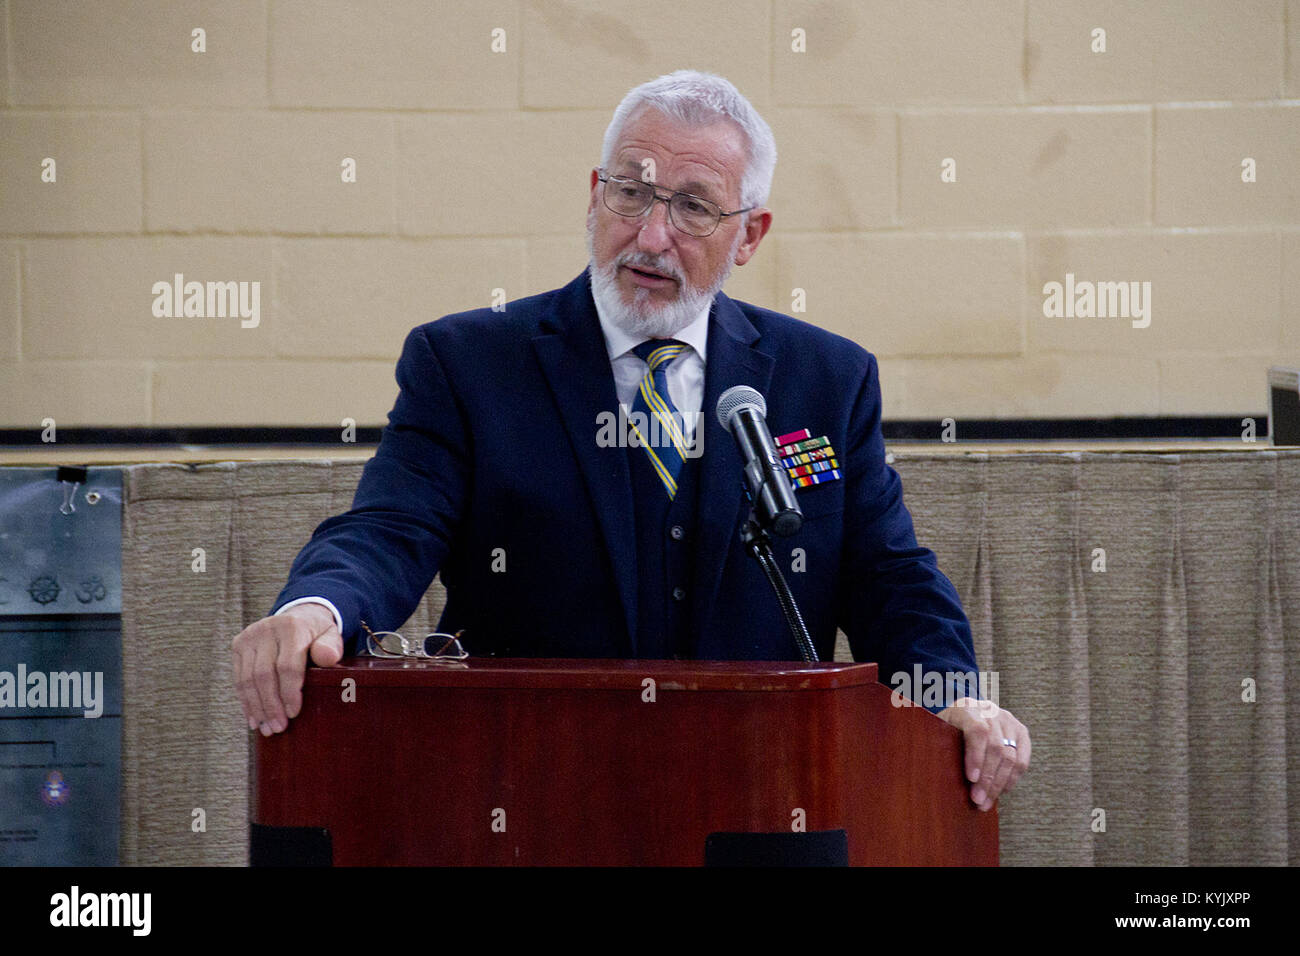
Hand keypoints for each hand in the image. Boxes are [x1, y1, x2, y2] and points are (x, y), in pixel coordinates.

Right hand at [232, 603, 342, 735]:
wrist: (299, 615)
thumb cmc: (317, 633)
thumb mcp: (331, 636)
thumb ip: (331, 647)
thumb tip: (327, 658)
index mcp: (292, 627)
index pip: (287, 665)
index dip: (289, 692)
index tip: (293, 713)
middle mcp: (266, 629)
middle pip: (264, 674)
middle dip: (271, 705)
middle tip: (278, 728)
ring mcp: (249, 636)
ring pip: (247, 679)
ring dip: (256, 707)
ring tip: (266, 728)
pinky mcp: (238, 644)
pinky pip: (238, 678)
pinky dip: (246, 701)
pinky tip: (254, 718)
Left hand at [936, 697, 1030, 810]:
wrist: (964, 710)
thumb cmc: (947, 724)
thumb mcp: (938, 729)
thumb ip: (941, 744)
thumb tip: (941, 775)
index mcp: (968, 708)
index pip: (978, 731)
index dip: (976, 756)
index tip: (971, 779)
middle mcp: (992, 712)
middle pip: (996, 748)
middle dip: (988, 779)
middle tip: (978, 800)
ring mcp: (1008, 721)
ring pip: (1011, 757)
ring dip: (1000, 783)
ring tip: (988, 801)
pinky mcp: (1021, 732)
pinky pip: (1022, 759)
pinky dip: (1013, 778)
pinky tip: (1002, 790)